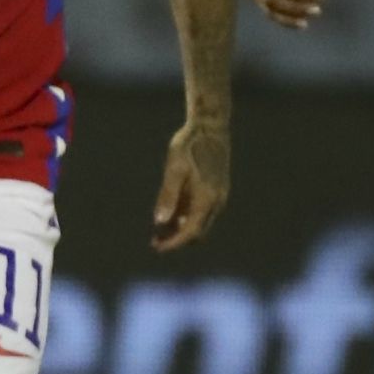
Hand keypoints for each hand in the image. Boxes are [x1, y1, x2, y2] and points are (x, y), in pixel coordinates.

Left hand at [151, 118, 228, 252]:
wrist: (210, 126)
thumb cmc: (189, 145)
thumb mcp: (174, 169)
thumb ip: (168, 196)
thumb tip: (159, 222)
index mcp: (206, 198)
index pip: (190, 232)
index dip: (174, 243)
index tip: (156, 247)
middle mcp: (216, 202)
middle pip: (197, 232)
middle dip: (177, 240)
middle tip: (154, 241)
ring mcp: (219, 196)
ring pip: (201, 223)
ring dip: (182, 230)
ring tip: (159, 230)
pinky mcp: (217, 190)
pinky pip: (203, 212)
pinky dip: (187, 218)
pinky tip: (171, 215)